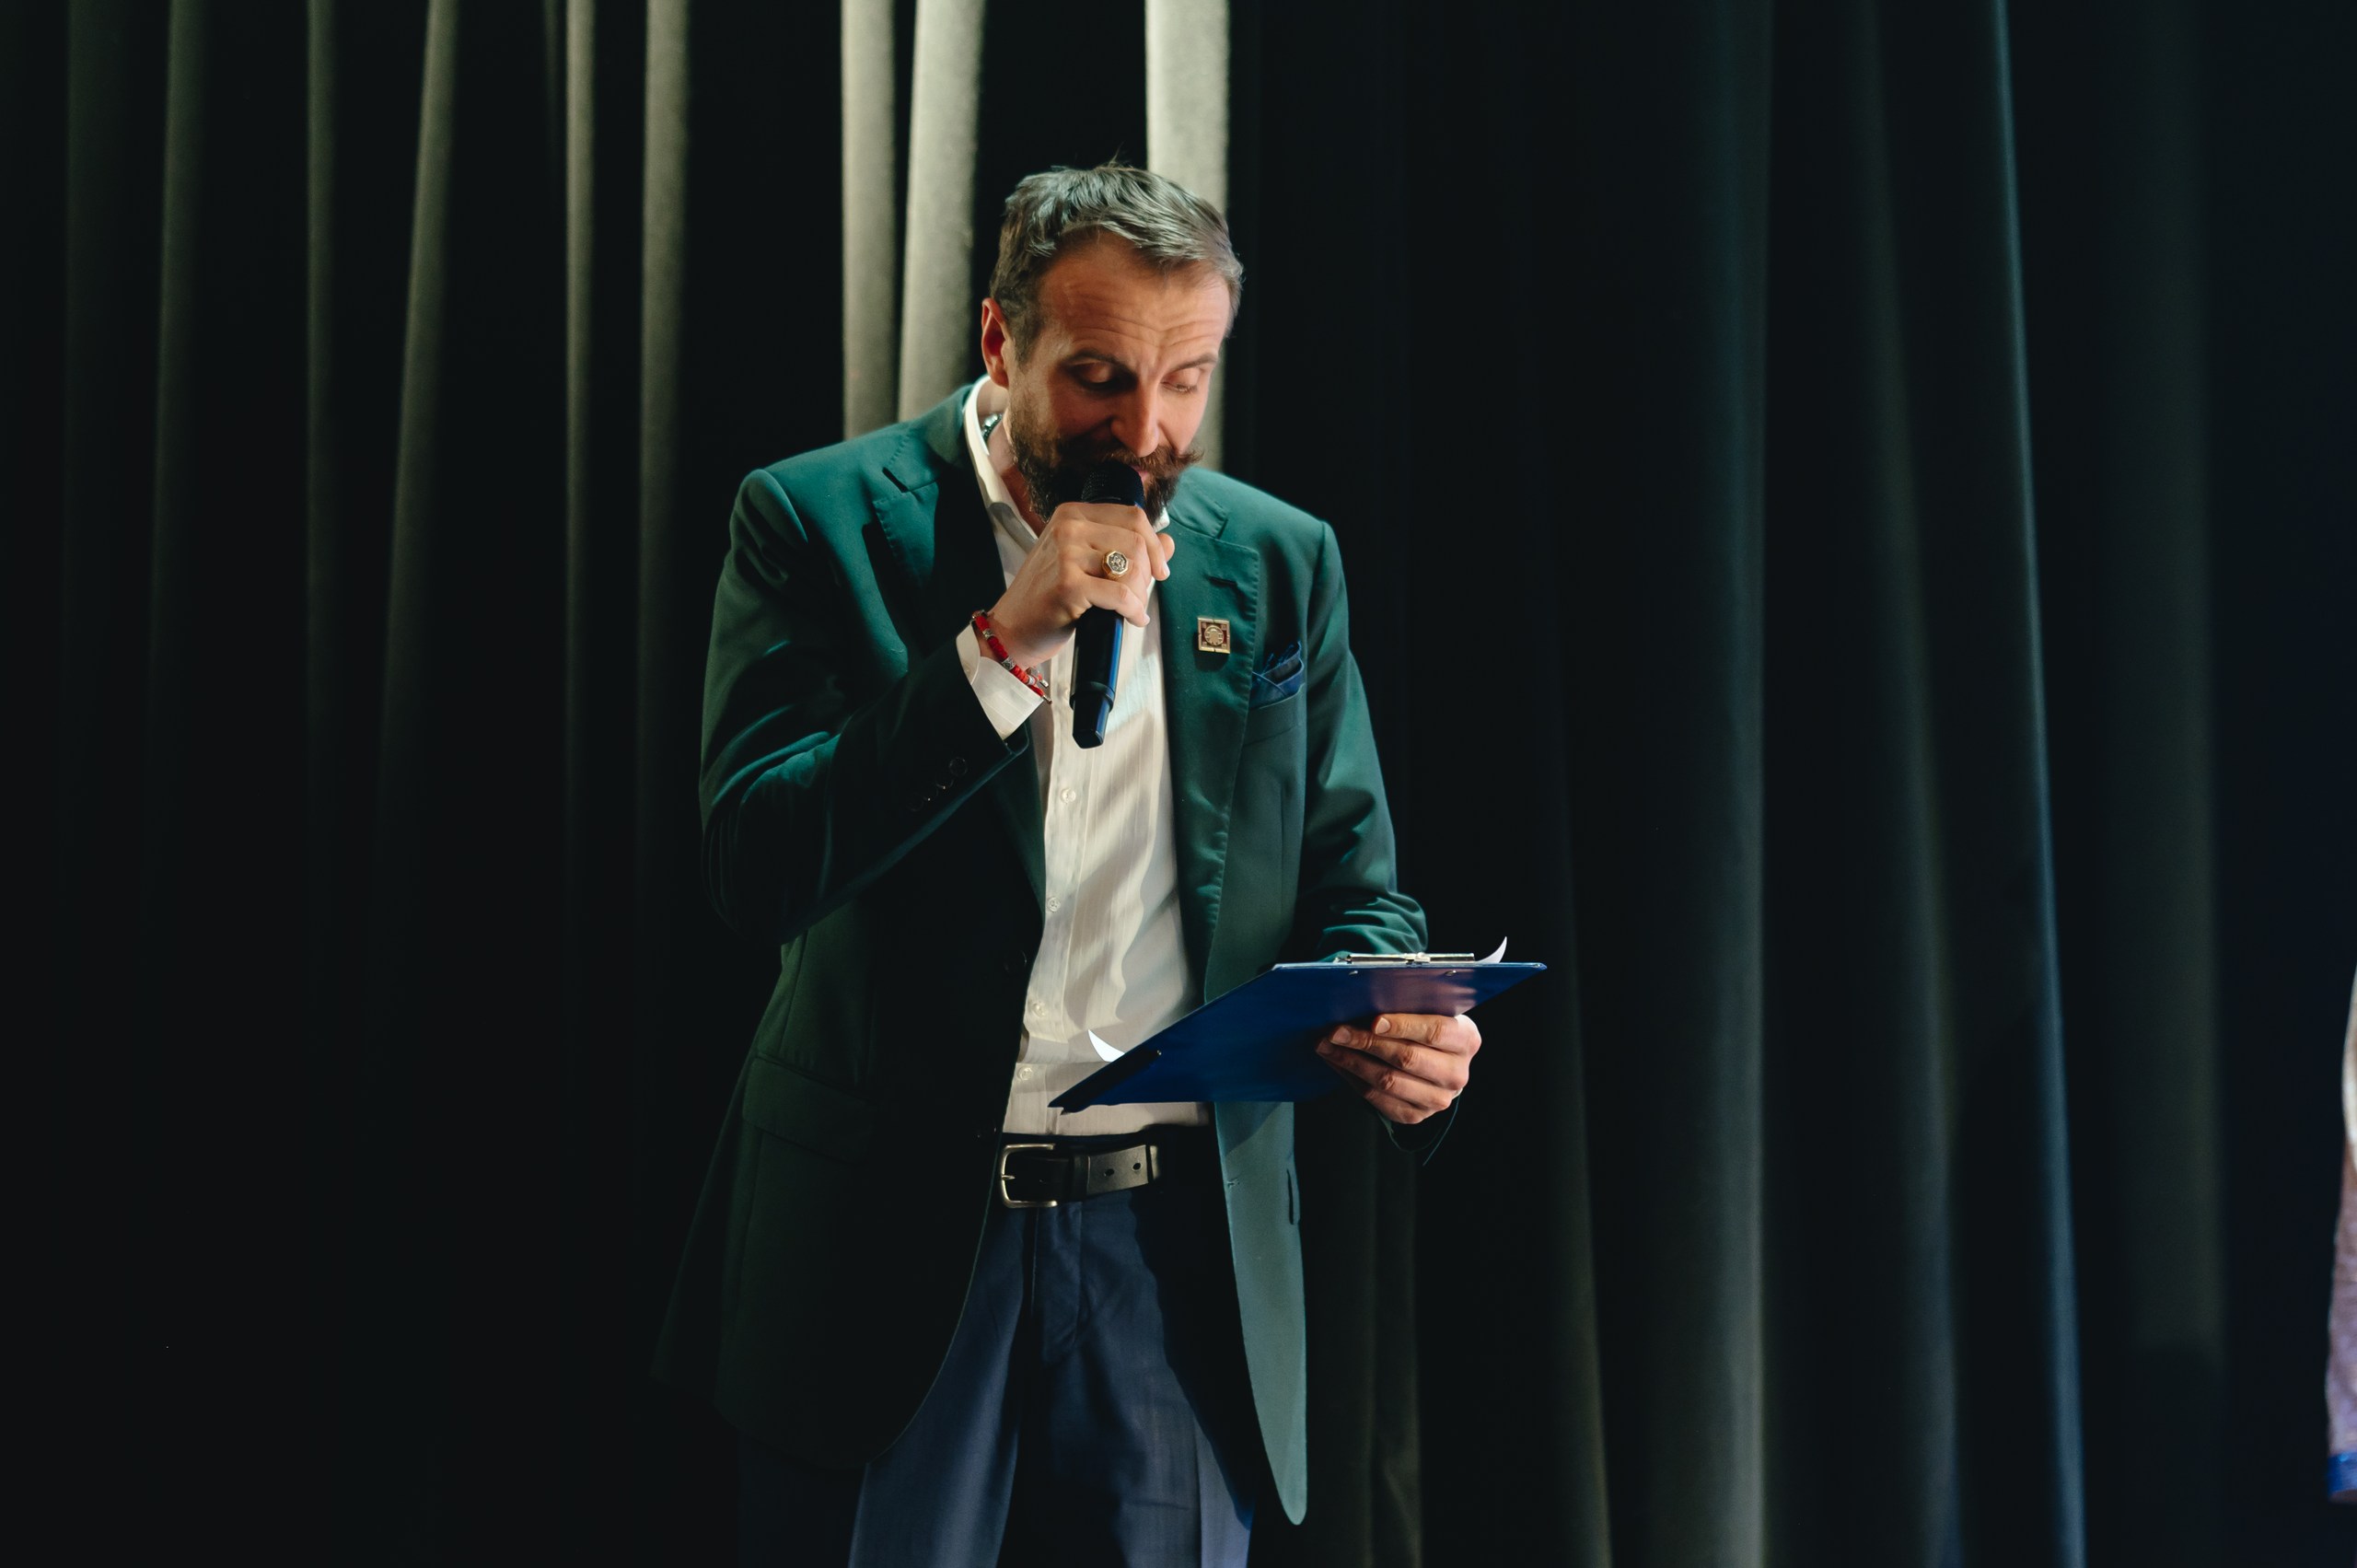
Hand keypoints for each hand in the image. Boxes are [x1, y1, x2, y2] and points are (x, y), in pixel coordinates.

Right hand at [985, 497, 1174, 669]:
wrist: (1013, 628)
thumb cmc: (1049, 596)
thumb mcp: (1085, 562)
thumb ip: (1126, 547)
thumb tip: (1169, 542)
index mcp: (1072, 514)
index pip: (1133, 516)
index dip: (1155, 544)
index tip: (1159, 570)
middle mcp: (1068, 527)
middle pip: (1136, 541)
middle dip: (1148, 574)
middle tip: (1141, 596)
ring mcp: (1066, 554)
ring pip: (1132, 567)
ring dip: (1141, 594)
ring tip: (1133, 609)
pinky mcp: (1069, 585)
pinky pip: (1122, 595)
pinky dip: (1134, 610)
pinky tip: (1131, 619)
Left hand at [1315, 1012, 1480, 1125]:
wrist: (1439, 1063)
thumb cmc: (1429, 1028)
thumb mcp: (1431, 1012)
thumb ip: (1409, 1006)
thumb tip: (1365, 998)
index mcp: (1466, 1040)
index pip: (1434, 1031)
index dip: (1403, 1025)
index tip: (1374, 1020)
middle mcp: (1456, 1073)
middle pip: (1406, 1058)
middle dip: (1366, 1042)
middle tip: (1336, 1031)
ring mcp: (1438, 1099)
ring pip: (1387, 1081)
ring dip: (1351, 1061)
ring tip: (1327, 1045)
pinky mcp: (1416, 1115)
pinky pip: (1377, 1099)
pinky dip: (1351, 1078)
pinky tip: (1337, 1062)